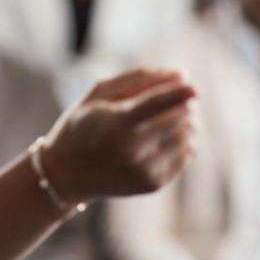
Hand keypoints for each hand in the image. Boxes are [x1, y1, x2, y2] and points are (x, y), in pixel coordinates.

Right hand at [40, 68, 197, 203]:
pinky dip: (184, 143)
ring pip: (186, 137)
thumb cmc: (82, 126)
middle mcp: (131, 148)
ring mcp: (143, 169)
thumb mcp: (98, 95)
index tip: (194, 86)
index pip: (156, 103)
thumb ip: (137, 79)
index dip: (178, 93)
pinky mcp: (152, 184)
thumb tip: (181, 75)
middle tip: (180, 101)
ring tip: (172, 118)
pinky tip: (167, 139)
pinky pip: (185, 156)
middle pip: (177, 118)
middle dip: (184, 105)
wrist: (65, 174)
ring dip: (187, 123)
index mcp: (116, 122)